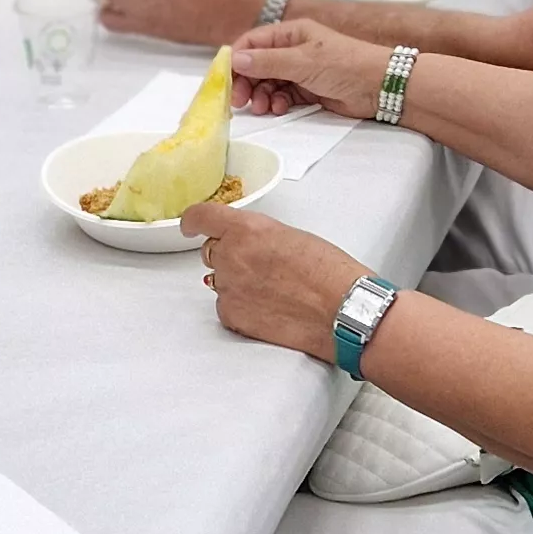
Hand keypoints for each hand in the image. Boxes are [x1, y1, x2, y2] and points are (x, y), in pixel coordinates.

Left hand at [185, 202, 361, 360]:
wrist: (342, 312)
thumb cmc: (330, 273)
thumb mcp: (292, 236)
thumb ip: (260, 236)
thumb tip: (249, 246)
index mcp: (247, 229)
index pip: (202, 217)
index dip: (193, 220)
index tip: (190, 225)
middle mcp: (232, 256)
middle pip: (211, 250)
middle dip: (228, 255)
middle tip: (259, 267)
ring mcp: (229, 288)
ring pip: (219, 280)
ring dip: (237, 282)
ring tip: (272, 291)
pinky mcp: (232, 316)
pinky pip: (226, 307)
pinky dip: (241, 308)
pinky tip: (270, 310)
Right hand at [227, 18, 393, 119]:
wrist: (379, 86)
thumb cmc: (344, 64)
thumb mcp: (303, 61)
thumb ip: (268, 62)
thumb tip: (234, 59)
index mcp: (290, 33)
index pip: (252, 43)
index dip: (236, 60)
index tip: (225, 80)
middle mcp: (292, 50)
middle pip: (257, 65)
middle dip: (247, 82)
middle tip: (240, 101)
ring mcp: (299, 71)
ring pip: (268, 83)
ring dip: (261, 95)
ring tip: (264, 108)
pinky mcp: (307, 90)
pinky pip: (282, 95)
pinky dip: (277, 103)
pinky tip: (280, 109)